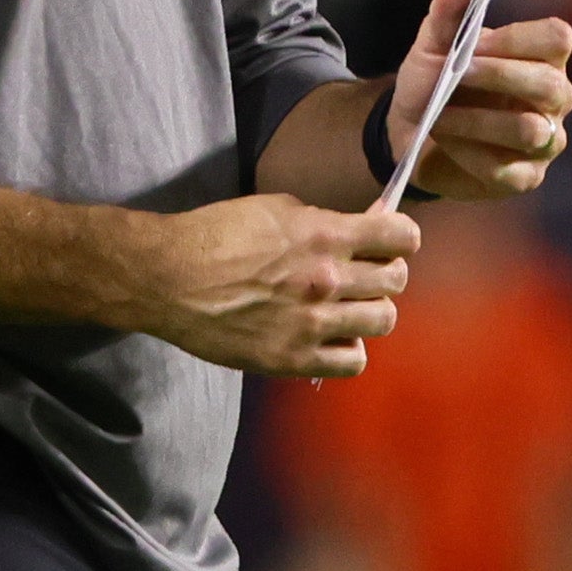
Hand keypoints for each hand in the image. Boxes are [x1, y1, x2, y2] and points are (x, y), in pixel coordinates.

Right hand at [143, 193, 414, 379]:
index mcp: (324, 236)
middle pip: (396, 281)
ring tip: (350, 307)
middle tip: (367, 273)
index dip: (402, 237)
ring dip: (372, 310)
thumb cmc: (216, 235)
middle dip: (386, 272)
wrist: (169, 278)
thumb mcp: (275, 209)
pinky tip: (333, 337)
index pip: (401, 237)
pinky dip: (350, 348)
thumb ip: (324, 221)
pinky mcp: (294, 358)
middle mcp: (327, 280)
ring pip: (383, 321)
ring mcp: (313, 323)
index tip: (391, 241)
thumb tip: (362, 227)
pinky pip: (353, 361)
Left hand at [378, 0, 571, 203]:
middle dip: (499, 78)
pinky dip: (470, 154)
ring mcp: (546, 141)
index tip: (473, 44)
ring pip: (531, 130)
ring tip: (438, 116)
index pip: (556, 38)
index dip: (518, 39)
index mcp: (542, 57)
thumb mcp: (431, 47)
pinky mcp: (525, 177)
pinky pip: (508, 168)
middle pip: (551, 85)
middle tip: (455, 76)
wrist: (411, 133)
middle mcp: (555, 98)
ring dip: (477, 120)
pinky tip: (445, 143)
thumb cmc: (433, 82)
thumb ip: (445, 18)